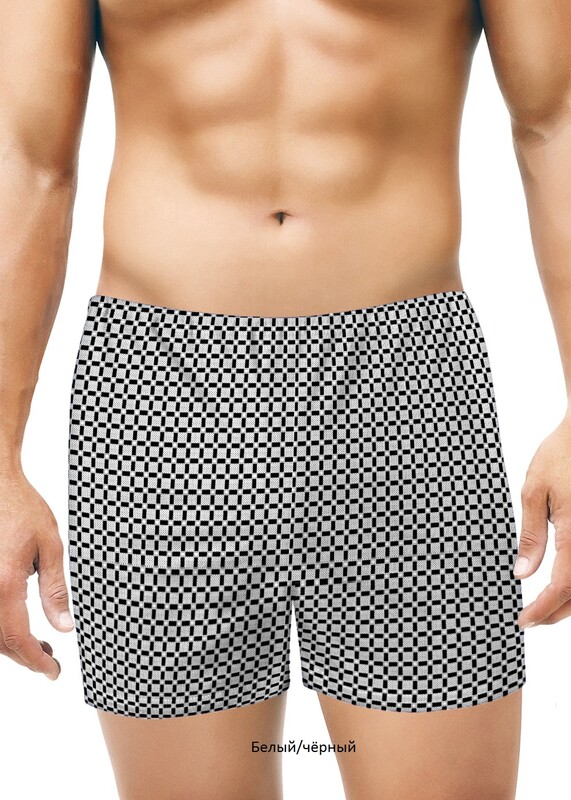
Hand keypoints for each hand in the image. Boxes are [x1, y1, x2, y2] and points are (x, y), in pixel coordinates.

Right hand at [0, 470, 73, 679]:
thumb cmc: (22, 507)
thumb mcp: (49, 547)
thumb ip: (55, 591)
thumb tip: (64, 627)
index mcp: (4, 584)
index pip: (17, 639)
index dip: (36, 661)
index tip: (52, 672)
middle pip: (0, 642)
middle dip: (25, 657)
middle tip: (51, 662)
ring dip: (12, 644)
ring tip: (41, 645)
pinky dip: (1, 626)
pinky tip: (19, 623)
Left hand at [514, 412, 570, 627]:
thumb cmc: (563, 453)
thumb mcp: (535, 491)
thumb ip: (531, 535)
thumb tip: (522, 574)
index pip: (562, 588)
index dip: (542, 611)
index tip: (523, 620)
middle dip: (557, 613)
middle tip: (531, 618)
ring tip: (547, 605)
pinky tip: (566, 581)